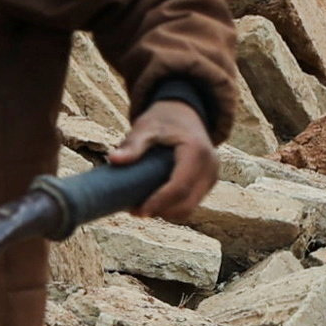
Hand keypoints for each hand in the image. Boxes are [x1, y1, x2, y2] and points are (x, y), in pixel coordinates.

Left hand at [128, 96, 220, 224]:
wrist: (185, 113)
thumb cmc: (164, 119)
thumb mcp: (146, 127)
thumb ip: (133, 144)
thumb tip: (114, 159)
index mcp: (196, 152)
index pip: (180, 187)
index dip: (159, 202)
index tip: (138, 211)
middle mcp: (210, 167)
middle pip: (187, 203)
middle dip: (161, 211)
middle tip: (135, 211)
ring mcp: (212, 177)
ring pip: (190, 207)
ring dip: (167, 212)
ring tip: (141, 207)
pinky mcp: (208, 183)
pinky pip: (191, 203)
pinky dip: (173, 207)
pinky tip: (154, 203)